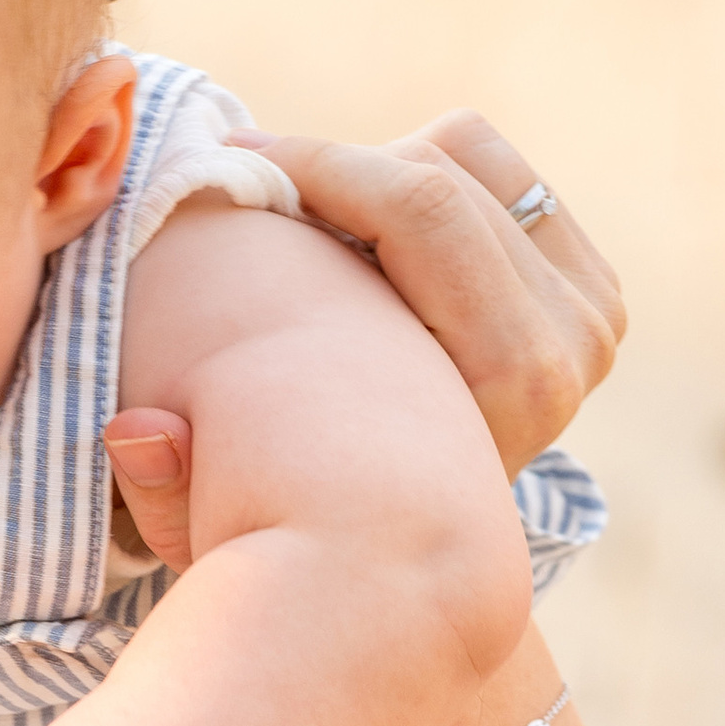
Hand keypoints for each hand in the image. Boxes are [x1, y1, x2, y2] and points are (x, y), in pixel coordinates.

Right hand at [101, 117, 627, 580]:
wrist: (405, 573)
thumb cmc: (301, 530)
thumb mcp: (234, 523)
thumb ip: (175, 493)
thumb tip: (134, 431)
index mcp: (513, 386)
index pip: (421, 208)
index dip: (311, 165)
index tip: (225, 162)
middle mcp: (572, 344)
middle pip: (442, 169)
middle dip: (333, 166)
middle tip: (250, 185)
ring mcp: (590, 312)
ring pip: (467, 153)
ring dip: (373, 171)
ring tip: (307, 225)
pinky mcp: (588, 287)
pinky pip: (494, 169)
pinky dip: (416, 178)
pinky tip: (358, 232)